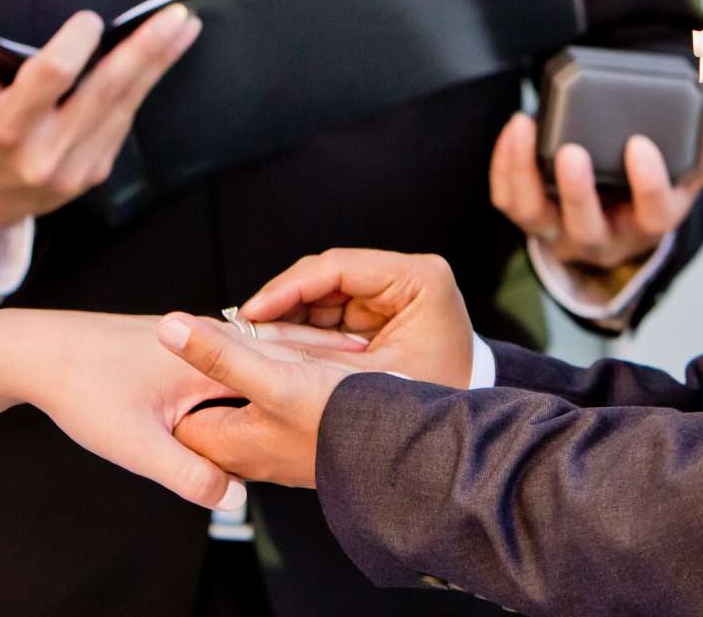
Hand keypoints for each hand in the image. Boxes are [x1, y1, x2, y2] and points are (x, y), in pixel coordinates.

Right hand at [0, 0, 199, 243]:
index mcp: (4, 128)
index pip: (47, 82)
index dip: (72, 49)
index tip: (90, 20)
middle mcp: (43, 153)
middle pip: (104, 93)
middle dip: (144, 52)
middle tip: (175, 17)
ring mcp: (74, 167)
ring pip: (124, 106)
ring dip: (159, 63)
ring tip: (184, 25)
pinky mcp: (95, 170)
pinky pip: (124, 121)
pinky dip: (146, 85)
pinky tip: (164, 55)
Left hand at [8, 312, 360, 508]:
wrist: (39, 348)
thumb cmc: (81, 389)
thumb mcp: (132, 441)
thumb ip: (185, 472)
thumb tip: (231, 503)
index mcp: (210, 359)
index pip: (284, 376)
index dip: (334, 394)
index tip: (387, 403)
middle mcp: (217, 341)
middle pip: (290, 361)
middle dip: (340, 375)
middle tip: (403, 387)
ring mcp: (210, 340)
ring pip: (276, 356)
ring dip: (317, 367)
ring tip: (374, 381)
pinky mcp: (199, 347)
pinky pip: (258, 357)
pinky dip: (288, 365)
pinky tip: (306, 382)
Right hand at [235, 249, 473, 387]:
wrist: (458, 436)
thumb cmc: (426, 408)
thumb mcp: (365, 384)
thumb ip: (310, 358)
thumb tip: (246, 341)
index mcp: (419, 280)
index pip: (339, 266)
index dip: (288, 288)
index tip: (252, 312)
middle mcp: (408, 276)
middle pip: (326, 275)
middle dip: (283, 301)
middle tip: (244, 327)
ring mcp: (394, 290)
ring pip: (323, 290)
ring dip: (289, 313)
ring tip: (254, 338)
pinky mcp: (381, 308)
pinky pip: (331, 308)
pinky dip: (304, 325)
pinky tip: (277, 343)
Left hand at [489, 112, 702, 271]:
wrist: (611, 225)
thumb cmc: (644, 197)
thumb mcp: (680, 184)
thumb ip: (696, 157)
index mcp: (645, 226)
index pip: (653, 214)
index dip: (648, 184)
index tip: (639, 144)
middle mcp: (600, 238)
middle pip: (586, 228)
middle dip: (577, 191)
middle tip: (572, 151)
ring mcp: (559, 232)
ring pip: (533, 215)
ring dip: (523, 172)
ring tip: (525, 126)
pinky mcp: (529, 219)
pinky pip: (507, 200)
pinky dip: (504, 165)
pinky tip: (515, 130)